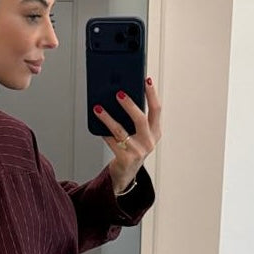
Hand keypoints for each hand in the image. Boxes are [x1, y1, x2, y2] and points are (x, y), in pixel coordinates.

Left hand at [93, 79, 161, 193]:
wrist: (125, 173)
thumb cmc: (131, 148)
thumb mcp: (138, 134)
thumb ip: (135, 118)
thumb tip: (120, 96)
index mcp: (155, 132)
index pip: (157, 109)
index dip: (152, 94)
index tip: (146, 80)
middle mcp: (149, 142)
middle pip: (140, 119)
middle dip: (129, 104)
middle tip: (118, 93)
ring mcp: (138, 151)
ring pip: (120, 130)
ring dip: (107, 118)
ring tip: (98, 108)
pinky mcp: (125, 159)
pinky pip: (111, 141)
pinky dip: (103, 132)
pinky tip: (97, 125)